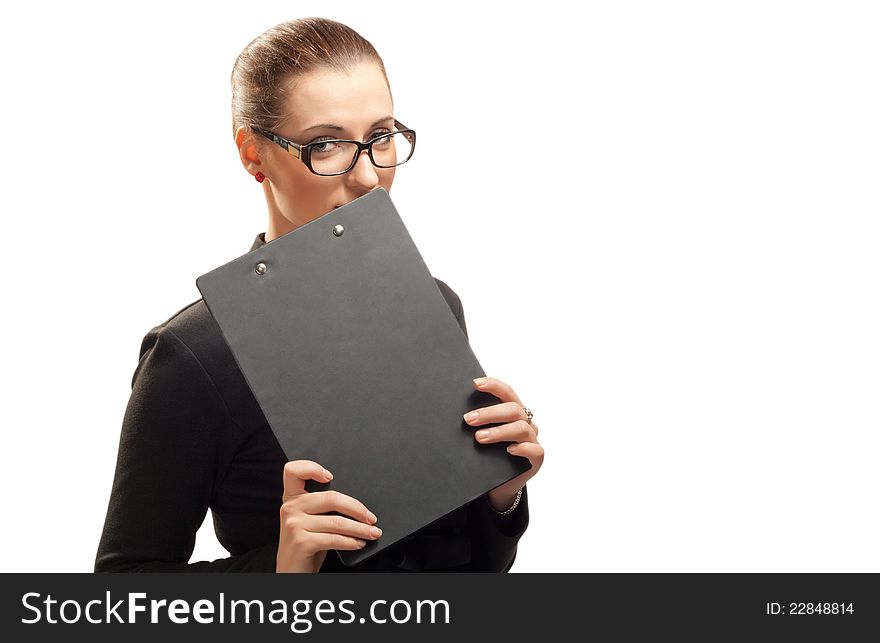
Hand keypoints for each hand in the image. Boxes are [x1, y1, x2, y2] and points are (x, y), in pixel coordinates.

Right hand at [276, 460, 382, 572]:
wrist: (291, 575)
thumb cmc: (305, 546)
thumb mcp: (310, 522)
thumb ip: (322, 508)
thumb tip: (357, 505)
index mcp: (292, 498)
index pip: (293, 471)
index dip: (311, 468)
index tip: (330, 476)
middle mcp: (290, 508)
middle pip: (330, 497)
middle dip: (357, 508)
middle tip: (371, 517)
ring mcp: (294, 525)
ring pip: (337, 521)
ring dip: (360, 528)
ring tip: (372, 532)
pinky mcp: (300, 542)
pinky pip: (334, 538)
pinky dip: (351, 541)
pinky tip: (358, 543)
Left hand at [465, 376, 543, 511]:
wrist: (501, 484)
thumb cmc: (489, 456)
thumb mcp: (481, 437)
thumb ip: (476, 424)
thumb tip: (452, 415)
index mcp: (513, 412)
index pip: (506, 392)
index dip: (493, 385)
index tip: (475, 384)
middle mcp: (526, 423)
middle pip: (513, 409)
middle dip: (490, 412)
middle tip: (469, 419)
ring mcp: (532, 440)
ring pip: (521, 428)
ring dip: (499, 431)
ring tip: (479, 437)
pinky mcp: (536, 459)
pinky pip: (535, 450)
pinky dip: (522, 448)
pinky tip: (509, 450)